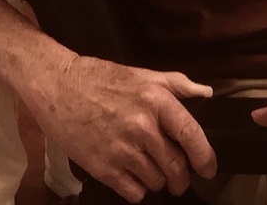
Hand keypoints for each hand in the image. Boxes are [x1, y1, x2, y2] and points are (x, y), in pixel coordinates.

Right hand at [25, 52, 216, 201]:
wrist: (59, 87)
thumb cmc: (101, 78)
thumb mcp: (142, 74)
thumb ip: (176, 84)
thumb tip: (206, 94)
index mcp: (155, 100)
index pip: (190, 134)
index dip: (204, 156)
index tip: (208, 169)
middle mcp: (142, 127)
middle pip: (175, 166)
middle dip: (181, 178)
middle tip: (178, 178)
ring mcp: (122, 150)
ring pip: (156, 182)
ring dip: (157, 181)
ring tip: (150, 170)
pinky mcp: (103, 168)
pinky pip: (134, 193)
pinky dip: (137, 189)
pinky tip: (131, 175)